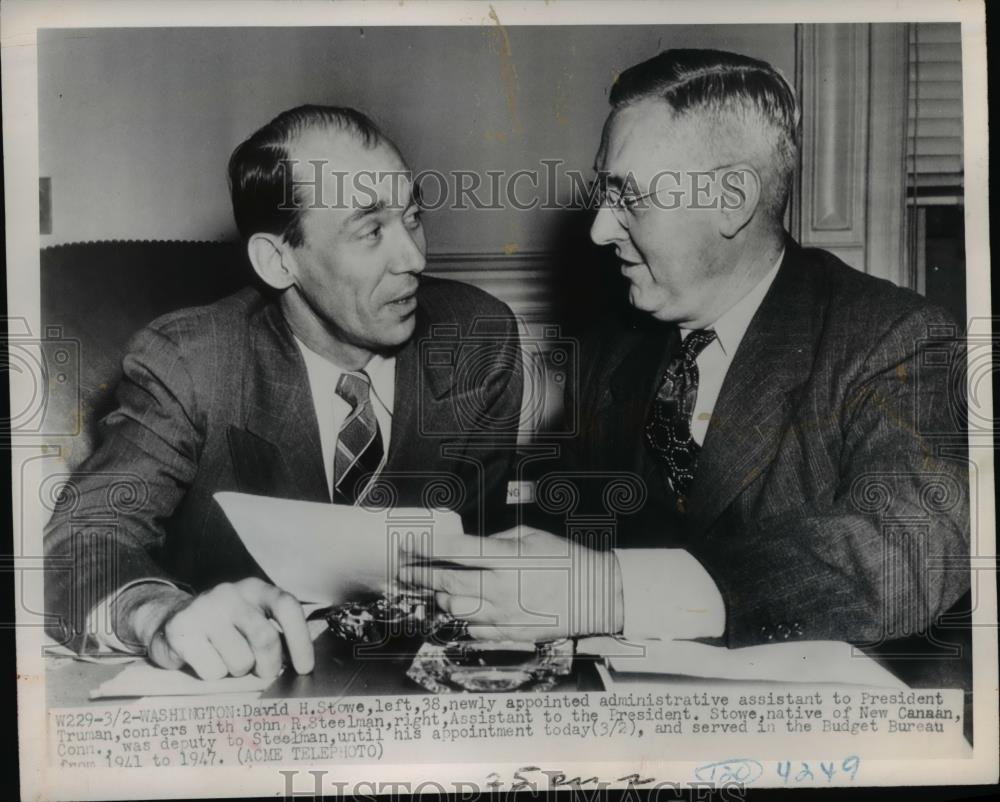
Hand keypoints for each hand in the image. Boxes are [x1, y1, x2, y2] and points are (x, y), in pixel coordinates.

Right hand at [116, 578, 313, 679]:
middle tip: (263, 673)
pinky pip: (212, 671)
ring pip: (239, 661)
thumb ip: (277, 632)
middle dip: (268, 666)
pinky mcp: (181, 631)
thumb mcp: (252, 619)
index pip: (287, 607)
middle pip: (265, 639)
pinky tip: (203, 661)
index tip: (304, 668)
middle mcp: (230, 593)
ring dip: (236, 672)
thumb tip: (305, 656)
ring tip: (225, 660)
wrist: (168, 620)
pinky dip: (213, 676)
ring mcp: (204, 610)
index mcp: (255, 589)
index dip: (300, 639)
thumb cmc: (222, 627)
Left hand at [398, 526, 623, 641]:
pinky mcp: (512, 634)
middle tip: (406, 569)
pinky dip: (464, 618)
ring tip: (437, 588)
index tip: (410, 544)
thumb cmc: (568, 561)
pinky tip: (465, 608)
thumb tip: (473, 547)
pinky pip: (474, 630)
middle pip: (448, 583)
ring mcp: (506, 615)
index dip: (429, 547)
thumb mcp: (533, 537)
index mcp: (509, 559)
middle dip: (421, 575)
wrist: (597, 596)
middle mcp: (503, 588)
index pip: (458, 551)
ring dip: (441, 597)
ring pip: (456, 609)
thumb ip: (498, 541)